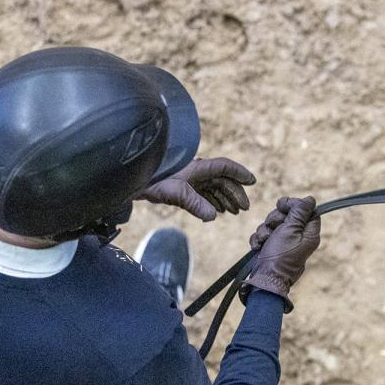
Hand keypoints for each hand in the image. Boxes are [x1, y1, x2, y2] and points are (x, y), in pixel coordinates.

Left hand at [137, 157, 255, 220]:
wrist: (132, 181)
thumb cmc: (153, 180)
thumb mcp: (176, 193)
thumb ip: (195, 204)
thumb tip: (213, 217)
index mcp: (198, 167)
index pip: (224, 167)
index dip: (239, 173)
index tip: (252, 181)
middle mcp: (195, 171)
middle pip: (221, 180)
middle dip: (234, 193)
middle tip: (244, 208)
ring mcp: (189, 179)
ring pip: (213, 188)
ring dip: (225, 199)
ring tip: (233, 212)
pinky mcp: (181, 187)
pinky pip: (203, 194)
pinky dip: (212, 202)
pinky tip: (216, 211)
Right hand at [241, 197, 321, 311]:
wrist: (264, 279)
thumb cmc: (280, 256)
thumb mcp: (291, 229)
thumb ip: (300, 212)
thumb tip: (310, 199)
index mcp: (309, 234)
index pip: (307, 210)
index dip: (294, 205)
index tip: (283, 206)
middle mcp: (298, 237)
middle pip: (288, 215)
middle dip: (275, 218)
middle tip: (273, 227)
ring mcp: (284, 242)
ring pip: (273, 223)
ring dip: (265, 230)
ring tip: (265, 240)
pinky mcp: (271, 247)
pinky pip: (264, 234)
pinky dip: (259, 239)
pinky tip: (259, 246)